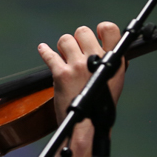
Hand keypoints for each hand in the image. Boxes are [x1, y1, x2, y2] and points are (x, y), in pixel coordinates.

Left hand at [37, 22, 126, 156]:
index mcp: (112, 61)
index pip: (110, 29)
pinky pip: (49, 54)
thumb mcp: (114, 82)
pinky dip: (44, 51)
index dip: (101, 29)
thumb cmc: (100, 108)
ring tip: (63, 54)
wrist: (87, 127)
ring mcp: (77, 66)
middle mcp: (95, 59)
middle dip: (77, 38)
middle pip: (83, 31)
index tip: (96, 34)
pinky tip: (43, 49)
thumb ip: (110, 64)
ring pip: (65, 40)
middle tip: (76, 49)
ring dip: (63, 46)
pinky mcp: (61, 74)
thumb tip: (105, 48)